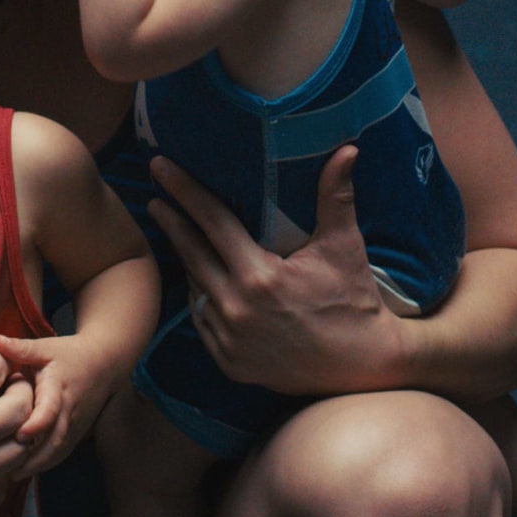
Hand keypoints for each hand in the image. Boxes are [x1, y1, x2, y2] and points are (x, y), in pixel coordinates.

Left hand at [0, 329, 116, 471]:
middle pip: (54, 440)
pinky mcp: (74, 435)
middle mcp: (69, 411)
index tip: (20, 436)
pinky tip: (21, 473)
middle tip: (5, 470)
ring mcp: (74, 426)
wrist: (103, 365)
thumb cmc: (68, 356)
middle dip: (32, 457)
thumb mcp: (45, 347)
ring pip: (57, 452)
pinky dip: (42, 466)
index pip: (51, 410)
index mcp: (59, 388)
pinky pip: (59, 455)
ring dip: (36, 466)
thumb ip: (21, 348)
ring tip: (9, 476)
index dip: (37, 424)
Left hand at [143, 149, 405, 396]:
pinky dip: (202, 297)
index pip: (212, 222)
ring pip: (195, 289)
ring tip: (179, 237)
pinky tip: (200, 280)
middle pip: (192, 254)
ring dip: (187, 261)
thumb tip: (347, 149)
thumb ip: (335, 197)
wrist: (361, 367)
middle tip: (155, 199)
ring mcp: (228, 341)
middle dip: (171, 223)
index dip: (184, 192)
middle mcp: (236, 310)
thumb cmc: (354, 301)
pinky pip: (203, 320)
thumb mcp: (344, 247)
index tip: (160, 168)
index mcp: (260, 278)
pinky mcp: (228, 363)